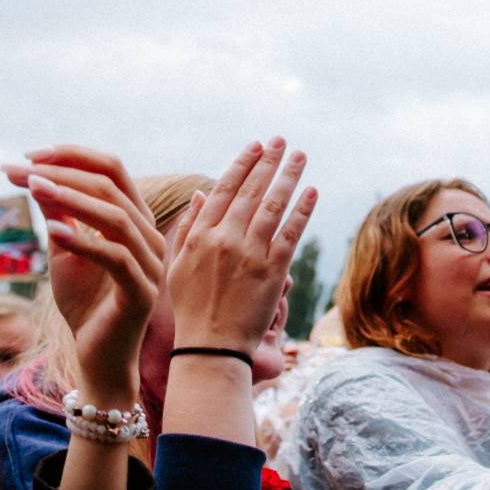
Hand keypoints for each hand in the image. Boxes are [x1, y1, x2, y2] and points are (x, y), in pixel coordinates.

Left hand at [3, 146, 164, 408]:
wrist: (98, 357)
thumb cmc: (85, 305)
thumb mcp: (65, 251)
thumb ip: (59, 214)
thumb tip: (35, 174)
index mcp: (135, 220)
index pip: (112, 170)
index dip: (73, 156)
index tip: (30, 155)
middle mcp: (150, 236)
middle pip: (114, 185)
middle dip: (65, 171)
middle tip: (22, 169)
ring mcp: (150, 265)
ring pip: (116, 217)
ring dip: (71, 198)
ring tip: (33, 188)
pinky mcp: (141, 293)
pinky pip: (115, 257)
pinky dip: (82, 241)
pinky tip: (51, 233)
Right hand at [167, 138, 314, 353]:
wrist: (211, 348)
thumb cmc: (192, 310)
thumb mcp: (177, 266)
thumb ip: (189, 228)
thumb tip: (201, 194)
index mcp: (200, 235)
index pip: (223, 189)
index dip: (242, 164)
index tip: (255, 146)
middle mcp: (225, 239)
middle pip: (251, 190)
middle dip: (268, 162)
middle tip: (282, 141)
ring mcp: (250, 254)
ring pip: (273, 205)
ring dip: (289, 176)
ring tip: (300, 156)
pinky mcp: (273, 271)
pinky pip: (291, 233)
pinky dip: (303, 210)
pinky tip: (312, 191)